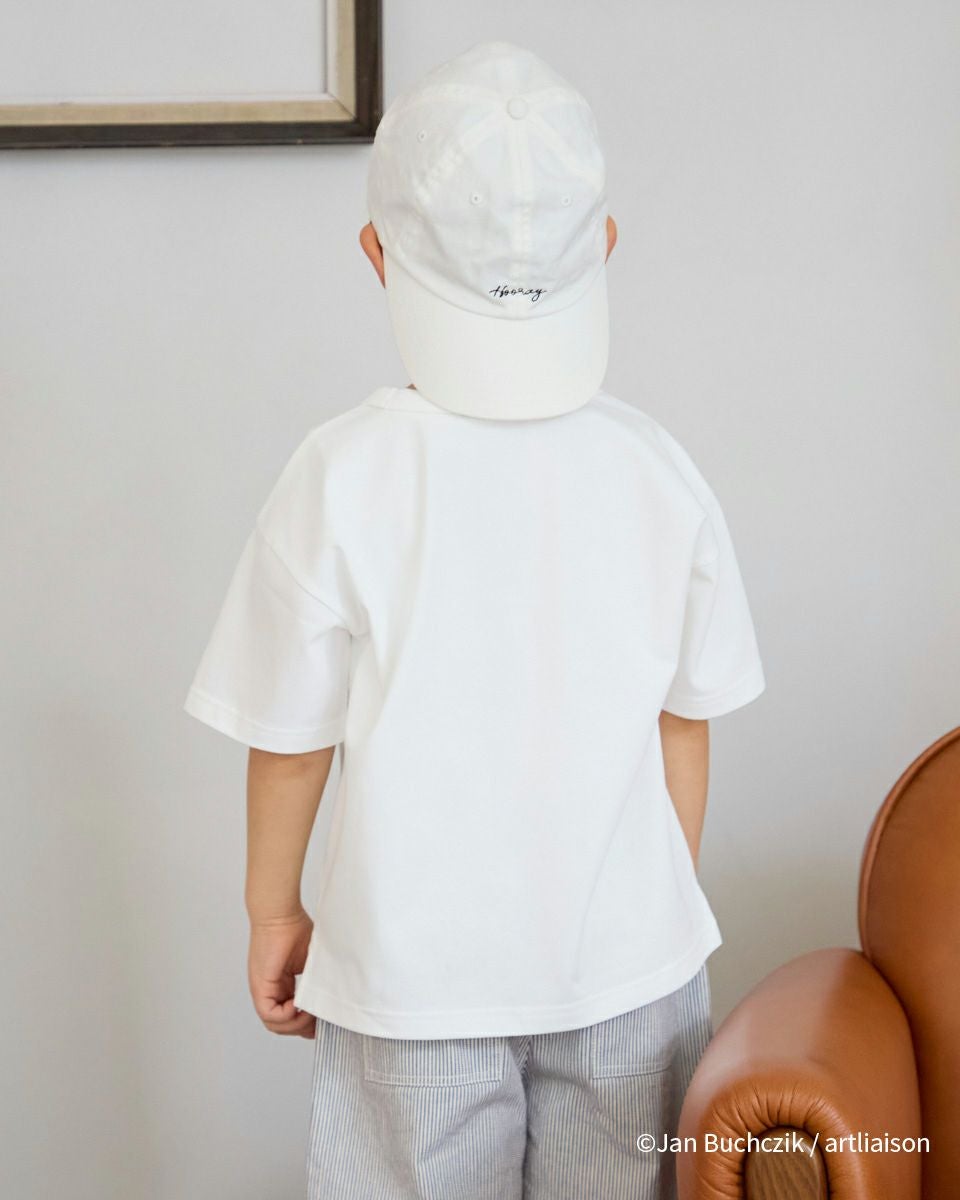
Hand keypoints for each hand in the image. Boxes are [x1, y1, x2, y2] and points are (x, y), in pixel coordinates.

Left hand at [248, 908, 316, 1038]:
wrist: (281, 914)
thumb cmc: (296, 929)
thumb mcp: (314, 962)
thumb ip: (319, 980)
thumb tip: (333, 1000)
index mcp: (282, 986)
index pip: (291, 1017)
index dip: (307, 1023)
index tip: (324, 1021)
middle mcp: (270, 991)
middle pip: (283, 1026)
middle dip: (303, 1028)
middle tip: (320, 1021)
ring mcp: (263, 991)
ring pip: (275, 1025)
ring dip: (296, 1024)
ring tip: (311, 1012)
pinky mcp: (260, 987)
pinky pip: (270, 1014)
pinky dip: (287, 1015)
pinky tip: (299, 1003)